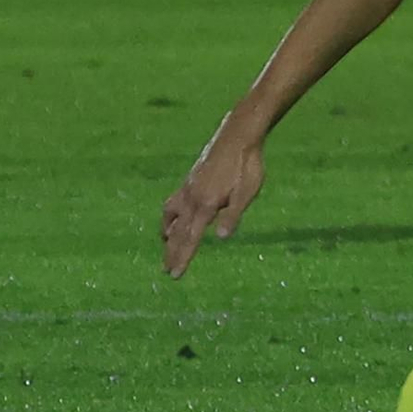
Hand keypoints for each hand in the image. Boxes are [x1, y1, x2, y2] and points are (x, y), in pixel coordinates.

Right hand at [161, 113, 266, 278]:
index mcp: (206, 205)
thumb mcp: (247, 192)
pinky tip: (172, 216)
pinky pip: (173, 202)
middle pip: (177, 232)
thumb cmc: (247, 165)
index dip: (183, 258)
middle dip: (172, 252)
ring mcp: (188, 188)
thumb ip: (233, 215)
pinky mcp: (189, 180)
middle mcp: (192, 198)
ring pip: (171, 216)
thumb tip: (221, 238)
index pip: (191, 238)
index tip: (174, 275)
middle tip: (166, 271)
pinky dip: (169, 215)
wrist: (238, 136)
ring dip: (168, 233)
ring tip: (165, 244)